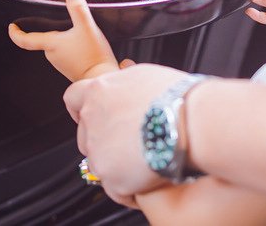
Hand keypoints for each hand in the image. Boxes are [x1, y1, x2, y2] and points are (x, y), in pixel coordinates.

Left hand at [8, 0, 118, 81]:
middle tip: (60, 19)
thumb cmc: (92, 55)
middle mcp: (52, 55)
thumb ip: (78, 9)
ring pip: (56, 45)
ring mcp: (61, 63)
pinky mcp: (70, 67)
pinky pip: (65, 52)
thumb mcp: (87, 27)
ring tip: (76, 30)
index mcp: (51, 45)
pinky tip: (81, 42)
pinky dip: (70, 45)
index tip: (12, 27)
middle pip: (44, 39)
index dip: (16, 33)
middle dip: (50, 29)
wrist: (102, 78)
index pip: (26, 40)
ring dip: (62, 38)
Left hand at [63, 63, 185, 201]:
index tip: (91, 115)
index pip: (73, 99)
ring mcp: (98, 150)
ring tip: (143, 162)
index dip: (82, 109)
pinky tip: (147, 182)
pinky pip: (115, 189)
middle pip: (85, 135)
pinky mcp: (111, 177)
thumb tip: (126, 85)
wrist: (192, 122)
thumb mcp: (144, 76)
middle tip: (128, 143)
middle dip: (103, 140)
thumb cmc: (177, 96)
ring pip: (98, 163)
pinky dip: (128, 189)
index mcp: (98, 91)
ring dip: (115, 164)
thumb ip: (124, 85)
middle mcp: (92, 119)